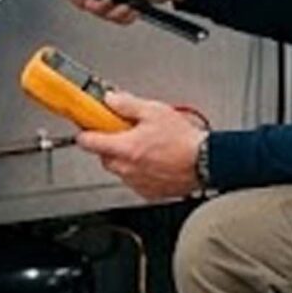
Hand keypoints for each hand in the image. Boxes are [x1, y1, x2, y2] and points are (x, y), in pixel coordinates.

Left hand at [77, 93, 208, 201]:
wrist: (206, 162)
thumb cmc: (184, 140)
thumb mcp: (154, 111)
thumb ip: (127, 104)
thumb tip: (110, 100)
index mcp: (124, 148)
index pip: (88, 142)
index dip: (85, 132)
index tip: (86, 127)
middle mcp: (127, 168)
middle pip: (104, 156)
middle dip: (110, 144)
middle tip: (125, 133)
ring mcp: (137, 182)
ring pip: (120, 170)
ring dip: (126, 159)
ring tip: (146, 146)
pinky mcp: (149, 192)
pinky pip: (135, 181)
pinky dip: (140, 172)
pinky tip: (154, 161)